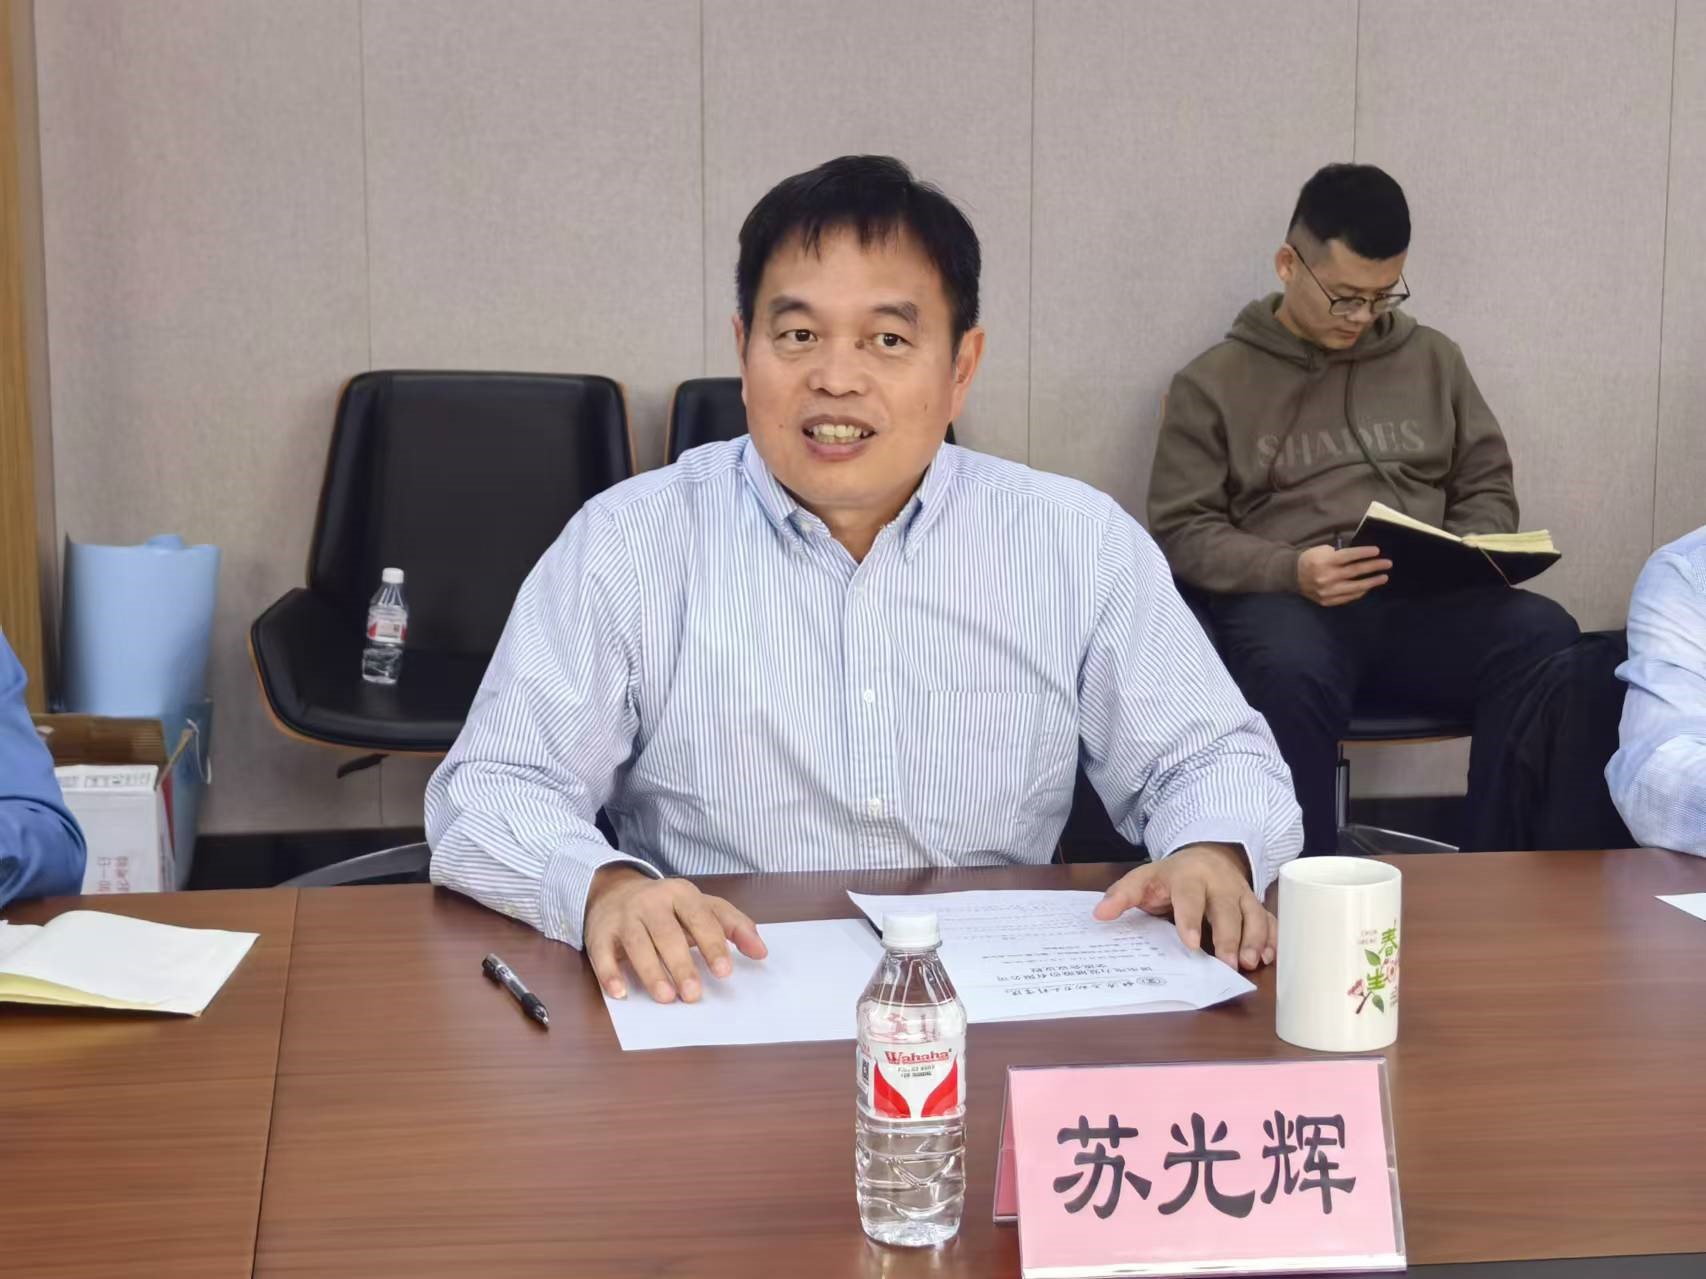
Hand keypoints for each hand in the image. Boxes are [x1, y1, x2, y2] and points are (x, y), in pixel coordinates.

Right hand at [584, 866, 766, 1002]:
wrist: (615, 890)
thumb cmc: (669, 906)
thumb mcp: (702, 906)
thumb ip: (734, 925)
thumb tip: (761, 951)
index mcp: (681, 893)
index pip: (699, 918)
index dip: (712, 945)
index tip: (724, 972)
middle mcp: (651, 902)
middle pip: (667, 933)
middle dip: (681, 964)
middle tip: (694, 994)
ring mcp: (624, 916)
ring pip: (637, 943)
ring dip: (651, 972)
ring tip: (666, 997)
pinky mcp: (600, 933)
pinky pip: (602, 953)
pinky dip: (610, 973)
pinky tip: (620, 992)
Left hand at [1092, 843, 1276, 970]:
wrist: (1208, 855)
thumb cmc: (1171, 876)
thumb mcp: (1144, 879)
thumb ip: (1122, 895)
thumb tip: (1099, 914)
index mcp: (1189, 877)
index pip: (1190, 897)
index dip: (1190, 920)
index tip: (1190, 944)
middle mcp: (1219, 884)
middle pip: (1228, 909)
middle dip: (1229, 936)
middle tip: (1230, 964)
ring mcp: (1241, 894)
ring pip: (1253, 914)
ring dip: (1255, 939)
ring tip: (1253, 963)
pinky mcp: (1256, 904)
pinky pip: (1270, 919)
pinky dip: (1273, 937)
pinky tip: (1272, 957)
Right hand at [1296, 544, 1390, 606]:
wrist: (1292, 576)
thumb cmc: (1310, 559)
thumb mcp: (1321, 550)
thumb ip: (1339, 554)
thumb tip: (1359, 557)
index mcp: (1325, 562)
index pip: (1349, 556)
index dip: (1364, 553)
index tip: (1378, 551)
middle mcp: (1327, 577)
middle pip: (1355, 571)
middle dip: (1373, 567)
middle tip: (1388, 564)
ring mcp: (1328, 591)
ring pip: (1355, 587)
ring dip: (1372, 582)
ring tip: (1384, 578)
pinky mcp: (1328, 601)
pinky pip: (1348, 597)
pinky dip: (1360, 592)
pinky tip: (1368, 587)